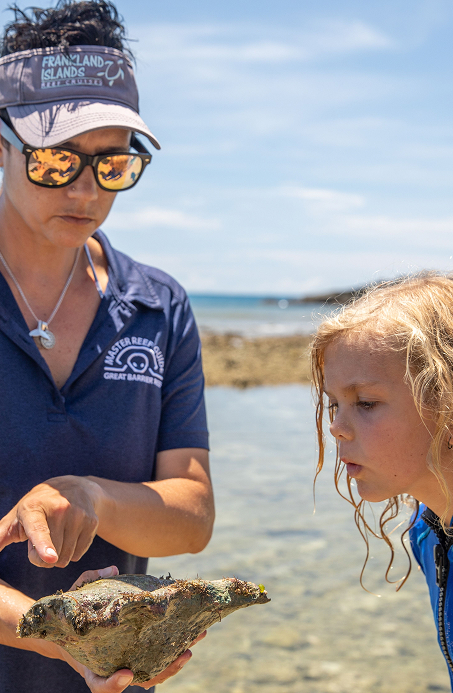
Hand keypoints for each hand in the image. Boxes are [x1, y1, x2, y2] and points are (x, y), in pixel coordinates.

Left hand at [0, 475, 102, 567]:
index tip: (49, 558)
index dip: (43, 545)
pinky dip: (72, 552)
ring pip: (66, 557)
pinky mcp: (92, 521)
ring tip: (56, 537)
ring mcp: (78, 514)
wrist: (73, 487)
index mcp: (34, 507)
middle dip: (43, 558)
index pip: (38, 530)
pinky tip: (70, 536)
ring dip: (59, 556)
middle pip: (52, 556)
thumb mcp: (16, 517)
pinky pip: (79, 554)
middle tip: (42, 541)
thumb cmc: (37, 508)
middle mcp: (59, 508)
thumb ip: (0, 536)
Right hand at [67, 567, 205, 691]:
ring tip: (197, 637)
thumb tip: (114, 570)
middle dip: (166, 670)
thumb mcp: (75, 595)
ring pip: (154, 671)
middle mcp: (111, 669)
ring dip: (177, 659)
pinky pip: (157, 657)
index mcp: (90, 664)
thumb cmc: (72, 613)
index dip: (113, 684)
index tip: (126, 673)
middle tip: (184, 654)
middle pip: (139, 680)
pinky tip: (191, 631)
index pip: (99, 684)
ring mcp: (125, 664)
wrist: (70, 630)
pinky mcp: (137, 653)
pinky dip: (174, 648)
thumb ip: (90, 581)